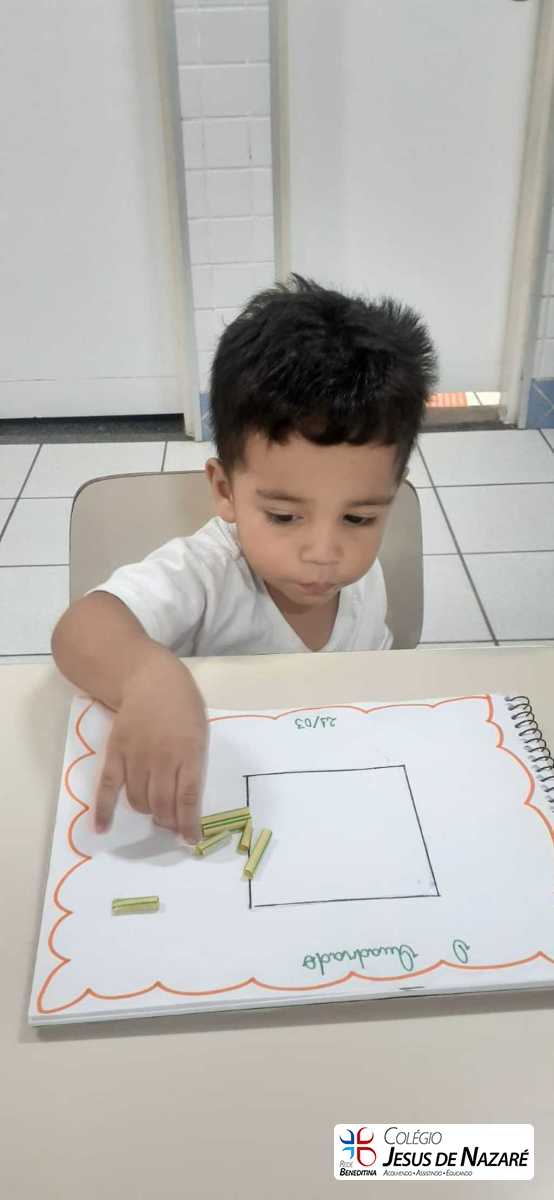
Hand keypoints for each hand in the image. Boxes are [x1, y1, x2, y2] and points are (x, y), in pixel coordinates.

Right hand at [93, 650, 206, 842]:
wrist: (150, 678)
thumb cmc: (182, 705)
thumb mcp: (200, 731)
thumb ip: (194, 763)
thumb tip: (186, 799)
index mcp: (188, 752)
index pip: (188, 798)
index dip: (189, 823)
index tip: (190, 839)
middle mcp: (162, 758)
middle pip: (162, 804)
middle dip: (168, 821)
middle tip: (171, 825)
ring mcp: (136, 756)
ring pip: (138, 800)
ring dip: (147, 813)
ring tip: (154, 814)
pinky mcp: (115, 753)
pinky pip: (108, 787)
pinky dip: (104, 810)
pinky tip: (102, 828)